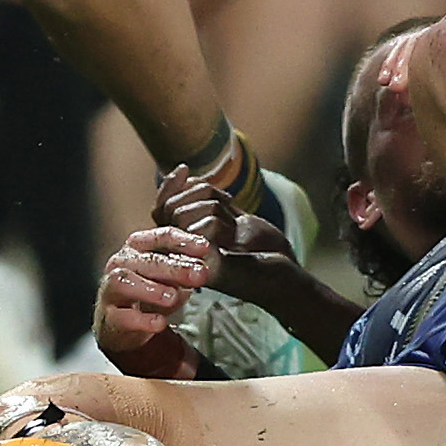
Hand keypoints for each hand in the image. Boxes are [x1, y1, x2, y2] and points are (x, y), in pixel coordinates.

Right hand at [95, 224, 216, 354]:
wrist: (119, 323)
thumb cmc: (145, 293)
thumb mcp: (167, 279)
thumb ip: (183, 273)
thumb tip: (200, 270)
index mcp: (137, 248)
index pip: (160, 237)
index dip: (183, 241)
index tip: (205, 248)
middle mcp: (121, 264)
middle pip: (146, 260)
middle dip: (174, 267)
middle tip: (198, 274)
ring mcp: (111, 290)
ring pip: (125, 282)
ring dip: (151, 289)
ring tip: (172, 296)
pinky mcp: (109, 317)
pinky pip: (123, 317)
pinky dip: (142, 320)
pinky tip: (160, 322)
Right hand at [154, 163, 301, 294]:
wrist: (285, 276)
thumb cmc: (257, 247)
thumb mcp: (224, 212)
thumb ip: (196, 197)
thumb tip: (180, 169)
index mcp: (181, 245)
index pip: (160, 207)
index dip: (168, 186)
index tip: (185, 169)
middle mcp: (179, 257)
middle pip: (171, 207)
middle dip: (202, 196)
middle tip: (228, 208)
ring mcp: (189, 264)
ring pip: (185, 214)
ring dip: (218, 210)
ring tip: (234, 230)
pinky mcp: (204, 267)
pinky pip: (205, 227)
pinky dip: (226, 224)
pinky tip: (237, 238)